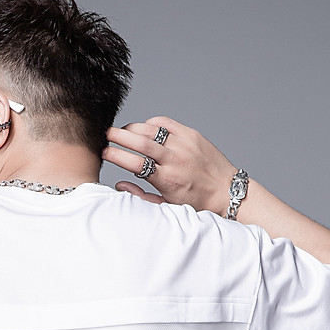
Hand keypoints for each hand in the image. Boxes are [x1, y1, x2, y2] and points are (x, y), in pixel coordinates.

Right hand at [103, 116, 235, 212]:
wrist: (226, 191)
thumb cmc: (196, 202)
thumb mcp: (167, 206)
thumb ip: (141, 196)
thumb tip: (119, 184)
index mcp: (168, 180)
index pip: (135, 163)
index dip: (116, 155)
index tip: (104, 152)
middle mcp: (176, 159)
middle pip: (141, 142)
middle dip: (119, 136)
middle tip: (105, 134)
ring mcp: (184, 144)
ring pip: (151, 129)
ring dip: (132, 128)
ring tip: (121, 132)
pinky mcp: (192, 135)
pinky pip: (165, 123)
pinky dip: (151, 124)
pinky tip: (144, 130)